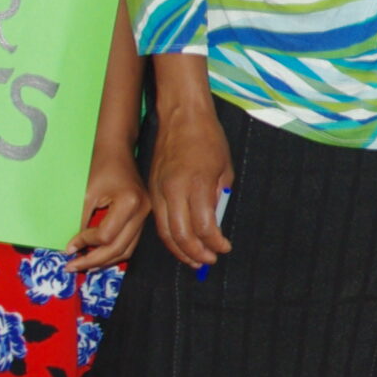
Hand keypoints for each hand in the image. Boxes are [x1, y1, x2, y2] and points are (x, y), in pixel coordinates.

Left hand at [68, 143, 149, 270]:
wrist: (115, 149)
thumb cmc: (99, 166)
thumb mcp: (85, 193)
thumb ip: (80, 220)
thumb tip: (72, 248)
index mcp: (130, 203)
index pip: (107, 236)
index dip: (85, 243)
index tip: (68, 246)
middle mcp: (143, 211)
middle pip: (120, 248)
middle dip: (93, 261)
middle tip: (71, 267)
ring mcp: (146, 215)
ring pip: (127, 249)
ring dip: (105, 260)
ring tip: (83, 265)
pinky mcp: (142, 216)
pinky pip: (129, 241)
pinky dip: (113, 251)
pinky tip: (97, 255)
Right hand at [147, 104, 232, 268]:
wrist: (181, 116)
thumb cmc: (207, 138)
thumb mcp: (224, 168)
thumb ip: (218, 196)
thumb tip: (215, 220)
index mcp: (195, 184)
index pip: (203, 226)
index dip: (215, 243)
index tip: (225, 248)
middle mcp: (173, 190)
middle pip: (181, 235)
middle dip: (196, 253)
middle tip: (209, 261)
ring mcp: (158, 190)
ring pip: (165, 231)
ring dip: (180, 250)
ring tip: (195, 260)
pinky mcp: (151, 189)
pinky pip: (159, 220)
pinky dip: (169, 236)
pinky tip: (181, 243)